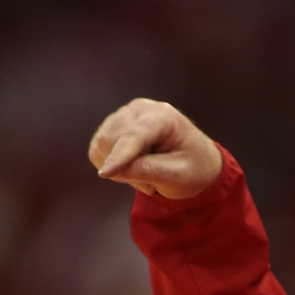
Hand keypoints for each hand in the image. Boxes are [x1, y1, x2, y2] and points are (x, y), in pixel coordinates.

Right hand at [88, 98, 222, 198]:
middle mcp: (140, 109)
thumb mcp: (177, 176)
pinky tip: (135, 167)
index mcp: (164, 116)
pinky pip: (97, 150)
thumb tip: (108, 170)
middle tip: (150, 185)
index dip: (118, 155)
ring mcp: (124, 115)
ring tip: (146, 175)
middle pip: (110, 140)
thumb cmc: (193, 169)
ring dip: (119, 169)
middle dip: (123, 169)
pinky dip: (112, 165)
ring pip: (101, 146)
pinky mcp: (113, 126)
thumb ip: (146, 171)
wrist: (197, 163)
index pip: (134, 135)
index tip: (105, 174)